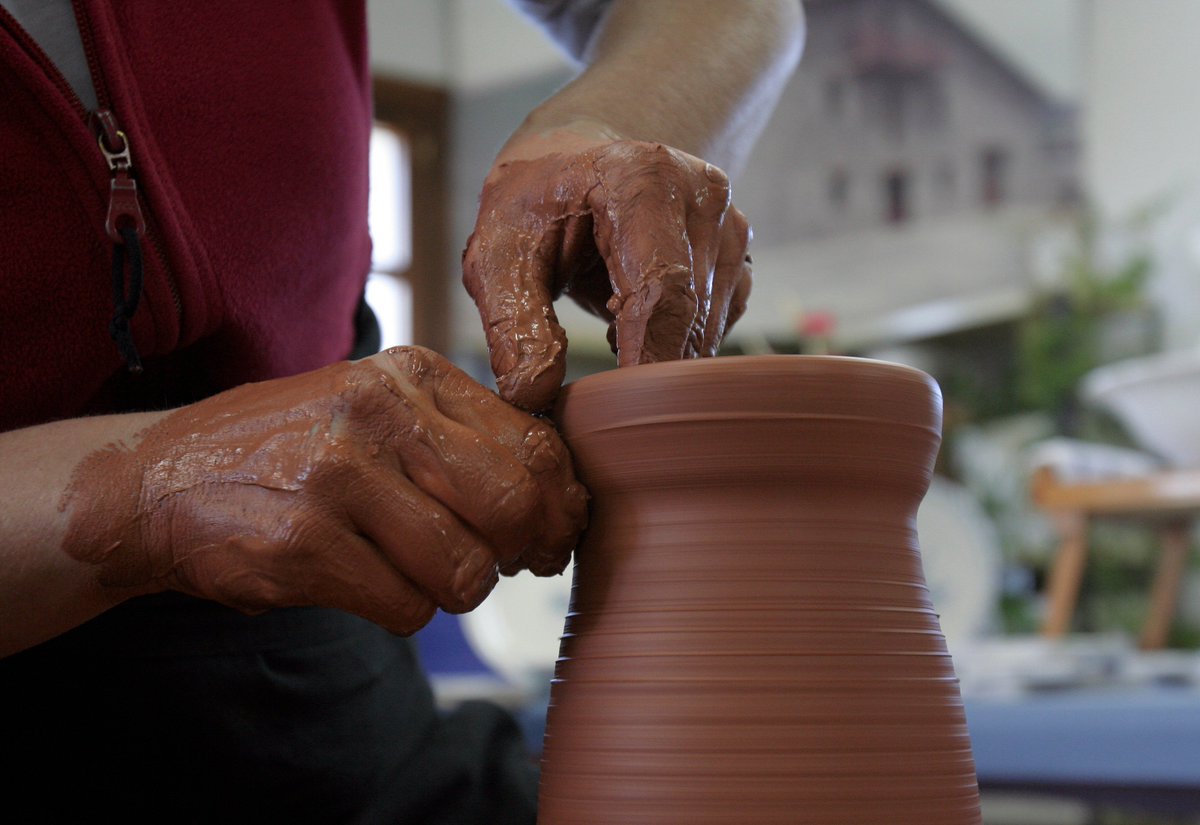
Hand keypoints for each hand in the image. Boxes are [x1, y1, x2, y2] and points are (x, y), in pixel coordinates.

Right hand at [62, 347, 587, 634]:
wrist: (156, 480)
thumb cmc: (290, 450)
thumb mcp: (376, 409)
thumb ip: (463, 440)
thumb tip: (563, 503)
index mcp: (410, 374)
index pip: (533, 442)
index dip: (558, 503)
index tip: (550, 532)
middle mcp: (378, 413)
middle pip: (512, 504)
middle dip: (523, 551)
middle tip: (505, 565)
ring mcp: (337, 476)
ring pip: (463, 569)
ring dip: (451, 589)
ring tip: (411, 570)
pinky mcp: (302, 545)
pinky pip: (405, 608)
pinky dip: (399, 611)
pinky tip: (362, 583)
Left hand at [463, 125, 752, 411]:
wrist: (574, 166)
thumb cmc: (534, 208)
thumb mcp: (497, 257)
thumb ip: (514, 324)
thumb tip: (534, 395)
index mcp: (643, 178)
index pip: (663, 290)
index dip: (648, 359)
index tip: (623, 415)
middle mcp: (703, 196)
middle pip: (691, 316)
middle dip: (649, 373)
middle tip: (602, 412)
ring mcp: (730, 227)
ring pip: (708, 330)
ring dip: (659, 359)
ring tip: (605, 336)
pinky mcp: (737, 259)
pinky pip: (717, 328)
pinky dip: (676, 346)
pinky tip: (632, 327)